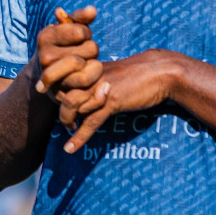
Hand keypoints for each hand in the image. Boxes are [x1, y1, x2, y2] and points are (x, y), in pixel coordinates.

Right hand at [33, 7, 101, 97]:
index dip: (86, 34)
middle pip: (91, 49)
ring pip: (89, 71)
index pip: (82, 32)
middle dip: (92, 51)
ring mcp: (51, 78)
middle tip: (83, 53)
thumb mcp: (67, 29)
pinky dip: (94, 83)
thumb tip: (93, 10)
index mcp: (45, 37)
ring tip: (87, 66)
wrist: (45, 75)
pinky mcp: (59, 95)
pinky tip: (89, 79)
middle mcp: (44, 57)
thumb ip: (80, 18)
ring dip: (95, 68)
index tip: (78, 38)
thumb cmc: (63, 46)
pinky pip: (87, 90)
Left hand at [60, 50, 180, 151]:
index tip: (59, 105)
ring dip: (66, 121)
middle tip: (67, 121)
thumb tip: (79, 92)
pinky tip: (70, 148)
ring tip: (70, 129)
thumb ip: (93, 79)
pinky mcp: (111, 101)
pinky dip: (79, 137)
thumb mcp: (109, 72)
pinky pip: (90, 122)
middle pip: (61, 92)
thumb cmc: (136, 73)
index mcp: (87, 66)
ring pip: (71, 105)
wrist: (160, 72)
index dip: (55, 93)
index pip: (59, 79)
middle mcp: (90, 75)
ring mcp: (100, 88)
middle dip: (60, 109)